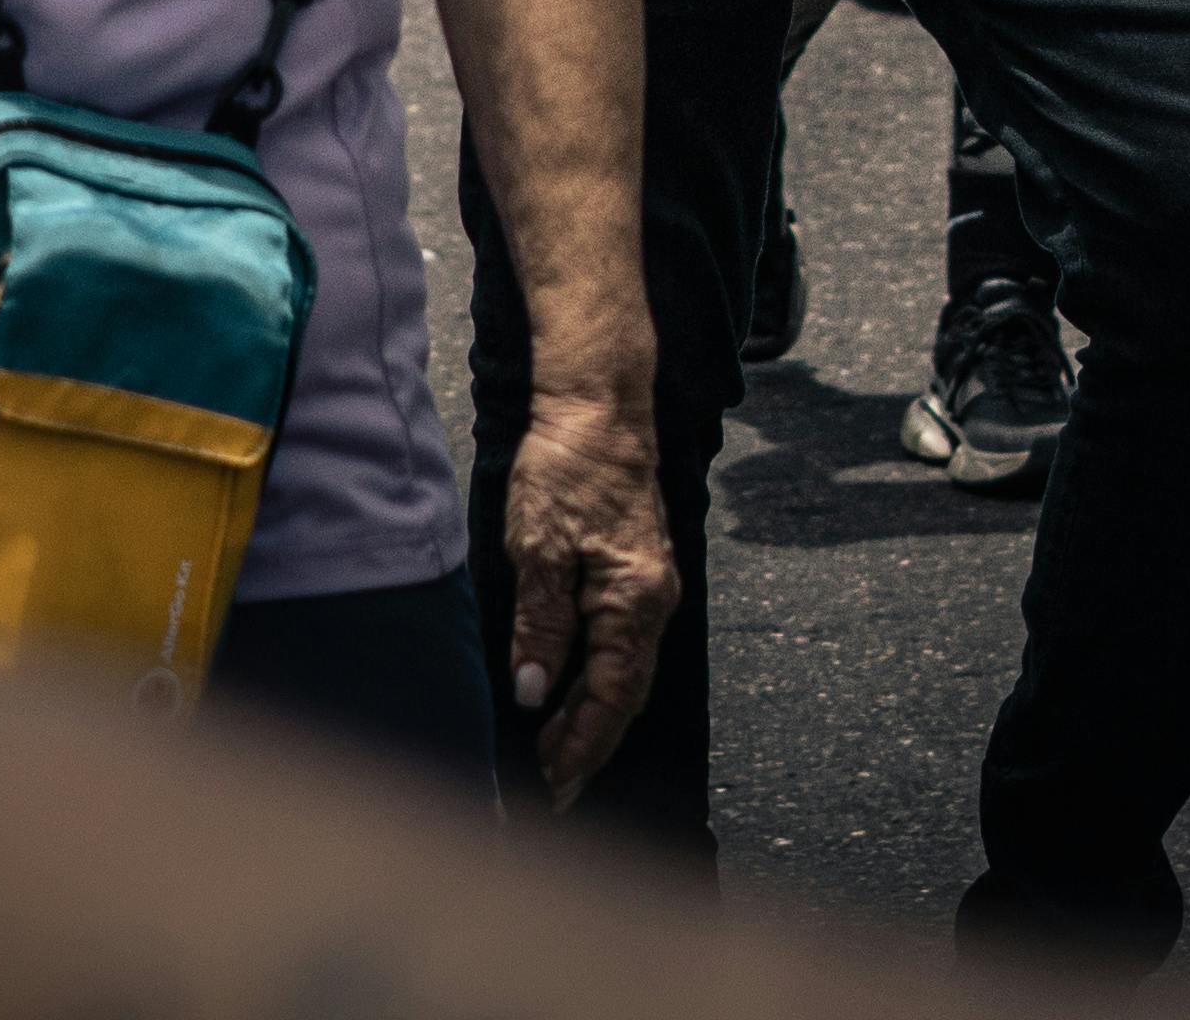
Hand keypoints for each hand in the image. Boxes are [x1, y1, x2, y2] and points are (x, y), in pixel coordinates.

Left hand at [497, 383, 675, 805]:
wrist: (599, 404)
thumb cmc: (568, 467)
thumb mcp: (539, 547)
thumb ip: (539, 626)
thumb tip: (534, 696)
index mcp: (635, 601)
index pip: (612, 699)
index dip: (582, 747)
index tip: (550, 785)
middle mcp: (655, 600)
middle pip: (626, 695)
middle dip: (590, 744)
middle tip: (549, 784)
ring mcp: (652, 585)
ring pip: (627, 672)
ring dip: (594, 714)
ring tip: (554, 749)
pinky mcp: (639, 570)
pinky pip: (624, 645)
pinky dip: (600, 679)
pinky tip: (572, 688)